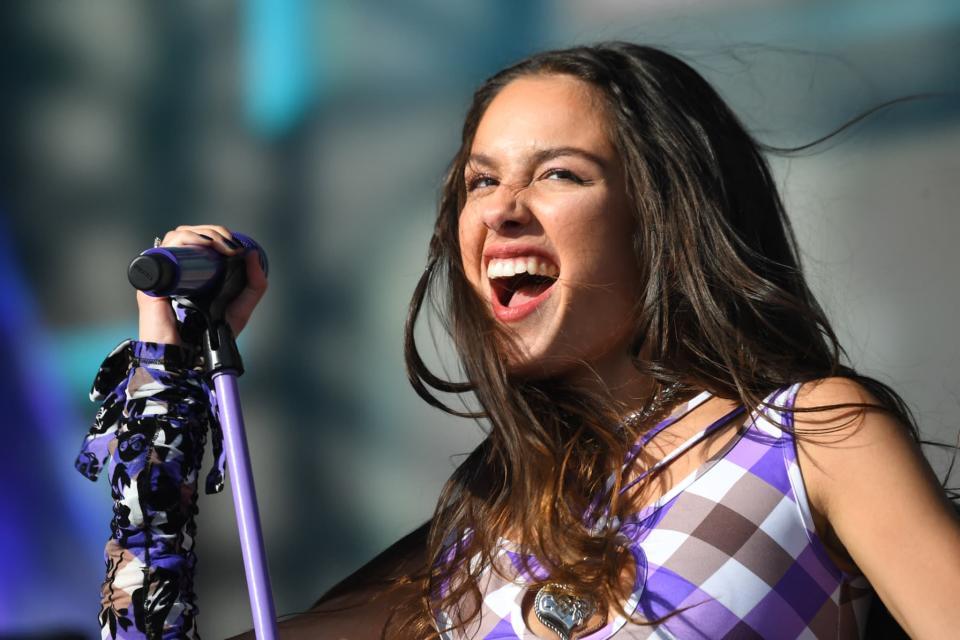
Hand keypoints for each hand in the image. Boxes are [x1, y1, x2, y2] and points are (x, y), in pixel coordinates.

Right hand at [137, 224, 267, 344]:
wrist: (188, 358)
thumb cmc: (210, 336)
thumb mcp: (241, 307)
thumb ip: (254, 285)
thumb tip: (253, 254)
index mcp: (190, 273)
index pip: (197, 240)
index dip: (214, 234)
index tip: (235, 245)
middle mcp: (174, 270)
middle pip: (187, 234)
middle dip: (212, 232)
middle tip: (230, 246)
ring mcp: (162, 275)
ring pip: (175, 237)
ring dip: (200, 233)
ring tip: (219, 246)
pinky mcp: (153, 283)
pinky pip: (163, 251)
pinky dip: (182, 241)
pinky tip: (201, 246)